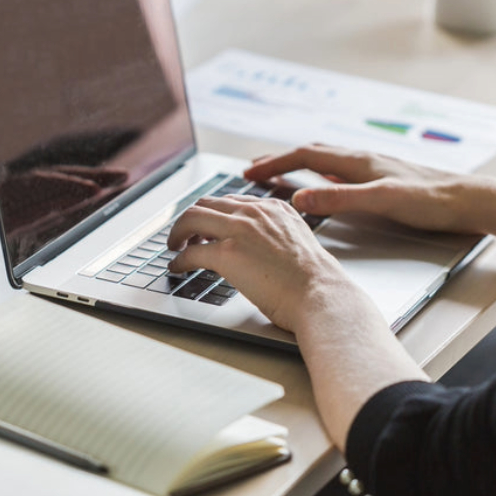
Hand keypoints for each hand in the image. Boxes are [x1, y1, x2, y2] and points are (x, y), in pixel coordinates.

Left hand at [167, 194, 360, 332]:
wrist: (320, 294)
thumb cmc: (315, 280)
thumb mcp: (298, 242)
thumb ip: (277, 236)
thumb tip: (260, 249)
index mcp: (274, 208)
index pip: (232, 201)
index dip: (214, 213)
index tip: (206, 225)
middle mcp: (255, 212)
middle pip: (207, 203)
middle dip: (191, 219)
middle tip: (184, 235)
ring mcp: (239, 230)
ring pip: (191, 218)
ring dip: (178, 233)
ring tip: (175, 247)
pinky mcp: (227, 253)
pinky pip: (190, 252)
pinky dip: (178, 260)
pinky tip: (177, 268)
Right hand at [244, 144, 495, 232]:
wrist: (470, 201)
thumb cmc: (432, 200)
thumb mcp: (383, 201)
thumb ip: (341, 199)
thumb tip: (300, 197)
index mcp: (359, 161)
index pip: (305, 155)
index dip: (274, 163)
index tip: (249, 172)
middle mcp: (363, 160)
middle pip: (311, 153)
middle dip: (280, 160)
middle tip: (254, 169)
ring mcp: (374, 169)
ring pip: (326, 160)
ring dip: (299, 164)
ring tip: (281, 172)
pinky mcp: (384, 180)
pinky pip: (342, 172)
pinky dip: (322, 174)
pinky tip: (326, 184)